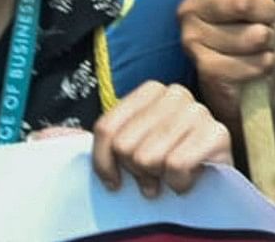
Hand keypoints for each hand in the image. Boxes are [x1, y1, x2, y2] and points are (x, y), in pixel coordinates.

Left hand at [84, 81, 228, 197]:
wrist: (217, 178)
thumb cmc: (170, 160)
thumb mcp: (134, 146)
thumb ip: (107, 141)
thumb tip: (56, 140)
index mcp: (151, 90)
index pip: (107, 128)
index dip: (103, 162)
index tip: (114, 181)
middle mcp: (176, 93)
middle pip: (125, 145)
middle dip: (135, 171)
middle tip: (151, 177)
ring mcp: (199, 111)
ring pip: (149, 157)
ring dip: (158, 178)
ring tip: (168, 177)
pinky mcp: (218, 133)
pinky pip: (176, 165)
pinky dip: (178, 183)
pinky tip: (187, 180)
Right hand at [178, 0, 274, 104]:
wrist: (241, 79)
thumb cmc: (250, 31)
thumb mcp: (257, 5)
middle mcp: (190, 9)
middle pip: (240, 1)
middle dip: (267, 12)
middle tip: (270, 21)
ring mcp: (192, 39)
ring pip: (247, 35)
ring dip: (267, 41)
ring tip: (265, 44)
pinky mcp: (203, 68)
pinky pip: (245, 63)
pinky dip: (263, 64)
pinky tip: (263, 62)